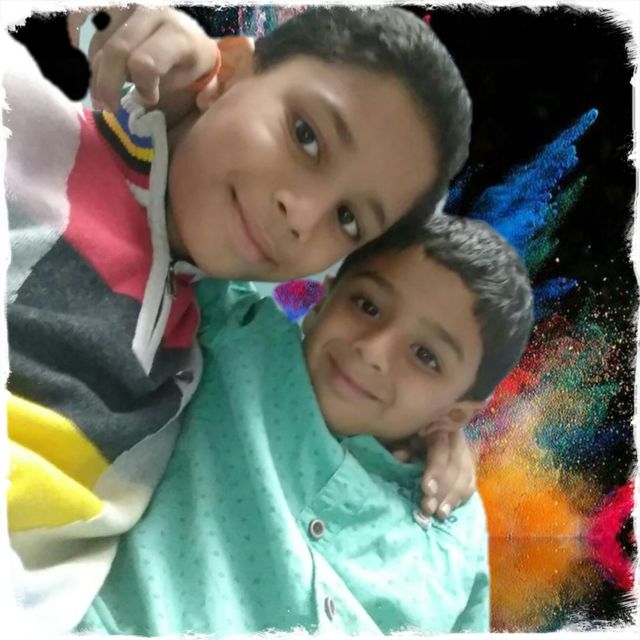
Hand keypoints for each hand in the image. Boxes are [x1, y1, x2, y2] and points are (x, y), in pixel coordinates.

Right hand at [67, 7, 218, 112]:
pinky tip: (92, 69)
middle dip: (109, 86)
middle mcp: (152, 13)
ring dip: (98, 75)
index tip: (149, 99)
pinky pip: (86, 25)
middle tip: (108, 109)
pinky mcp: (112, 6)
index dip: (142, 87)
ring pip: (101, 44)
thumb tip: (204, 100)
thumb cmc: (191, 62)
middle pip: (117, 53)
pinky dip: (86, 49)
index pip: (145, 63)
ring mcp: (129, 6)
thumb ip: (207, 93)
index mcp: (178, 35)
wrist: (186, 32)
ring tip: (103, 98)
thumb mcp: (204, 78)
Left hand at [392, 429, 476, 520]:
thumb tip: (399, 457)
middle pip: (455, 466)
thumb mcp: (401, 435)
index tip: (427, 489)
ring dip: (453, 497)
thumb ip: (401, 445)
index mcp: (439, 426)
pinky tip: (451, 509)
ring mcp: (465, 451)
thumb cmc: (404, 432)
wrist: (416, 428)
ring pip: (465, 476)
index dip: (436, 470)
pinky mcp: (468, 464)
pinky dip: (462, 497)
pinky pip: (470, 482)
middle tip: (430, 509)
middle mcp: (456, 437)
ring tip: (441, 515)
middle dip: (443, 490)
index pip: (441, 449)